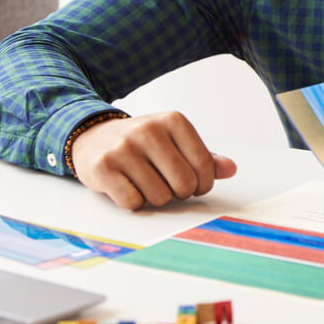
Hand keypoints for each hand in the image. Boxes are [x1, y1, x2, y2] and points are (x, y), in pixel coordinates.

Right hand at [70, 111, 236, 209]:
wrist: (92, 137)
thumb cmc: (142, 144)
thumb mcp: (175, 141)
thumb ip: (204, 156)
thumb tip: (231, 169)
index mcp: (173, 120)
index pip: (204, 165)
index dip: (204, 183)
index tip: (196, 185)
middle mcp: (148, 130)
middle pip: (184, 183)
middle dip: (181, 193)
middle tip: (171, 187)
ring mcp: (124, 148)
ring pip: (159, 196)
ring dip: (156, 199)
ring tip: (147, 184)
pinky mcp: (103, 167)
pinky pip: (132, 202)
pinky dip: (134, 203)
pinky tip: (128, 187)